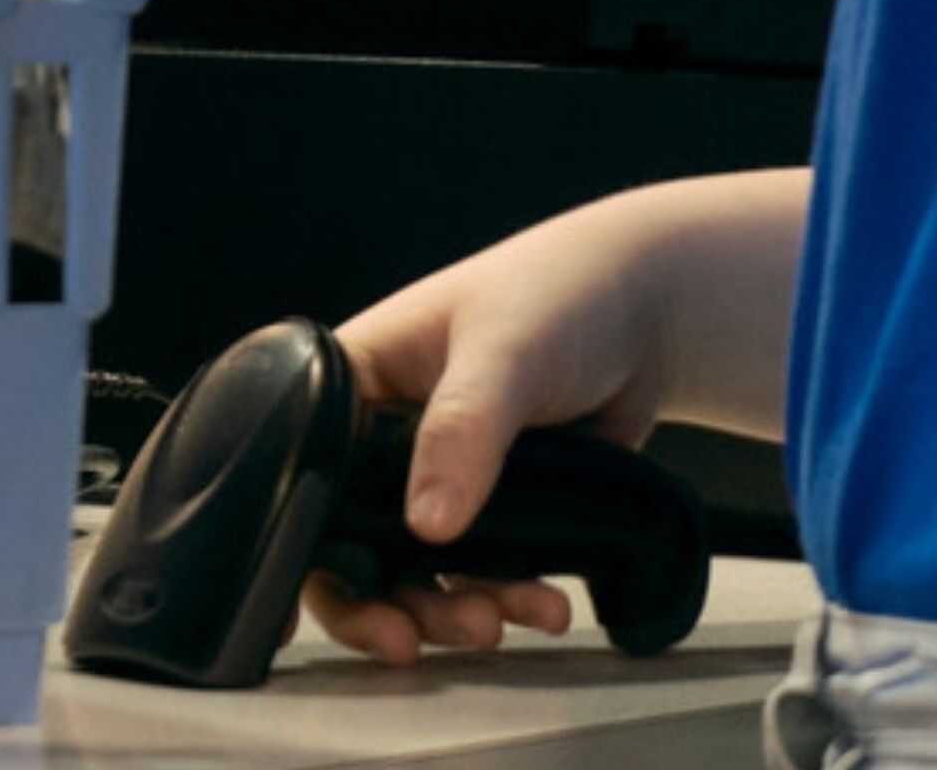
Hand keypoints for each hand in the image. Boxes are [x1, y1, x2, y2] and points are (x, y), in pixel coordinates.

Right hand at [292, 180, 759, 668]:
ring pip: (418, 570)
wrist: (652, 314)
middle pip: (351, 542)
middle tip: (411, 640)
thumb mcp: (504, 354)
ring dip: (450, 608)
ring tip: (500, 621)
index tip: (284, 620)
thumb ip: (462, 432)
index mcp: (355, 384)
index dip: (295, 545)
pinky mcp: (495, 507)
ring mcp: (439, 477)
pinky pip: (482, 572)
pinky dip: (507, 598)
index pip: (301, 475)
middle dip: (381, 599)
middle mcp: (384, 438)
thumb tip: (428, 527)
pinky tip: (547, 605)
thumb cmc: (557, 297)